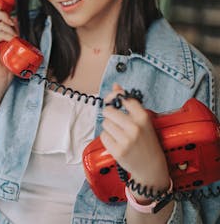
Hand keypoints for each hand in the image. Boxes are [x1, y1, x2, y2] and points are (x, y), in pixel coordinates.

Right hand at [0, 7, 16, 88]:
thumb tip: (16, 18)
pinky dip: (7, 35)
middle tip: (12, 23)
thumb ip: (14, 31)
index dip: (1, 11)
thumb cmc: (9, 63)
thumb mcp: (14, 43)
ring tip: (15, 38)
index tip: (13, 18)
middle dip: (2, 13)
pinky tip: (12, 42)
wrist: (2, 77)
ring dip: (8, 27)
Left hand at [100, 83, 170, 197]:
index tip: (113, 100)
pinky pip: (104, 136)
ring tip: (119, 133)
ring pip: (105, 124)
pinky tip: (117, 142)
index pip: (124, 99)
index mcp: (143, 117)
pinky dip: (107, 138)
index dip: (115, 97)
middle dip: (109, 114)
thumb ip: (129, 103)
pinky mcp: (117, 151)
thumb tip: (115, 86)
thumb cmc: (146, 141)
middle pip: (109, 111)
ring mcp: (126, 140)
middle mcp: (134, 127)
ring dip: (109, 127)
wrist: (151, 167)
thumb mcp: (143, 120)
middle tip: (115, 120)